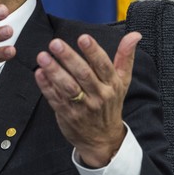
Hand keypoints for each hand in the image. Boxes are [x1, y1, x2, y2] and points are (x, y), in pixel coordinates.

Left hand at [34, 32, 141, 167]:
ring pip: (68, 87)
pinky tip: (39, 73)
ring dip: (54, 71)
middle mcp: (99, 95)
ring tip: (43, 57)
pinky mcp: (67, 114)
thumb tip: (134, 35)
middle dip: (69, 57)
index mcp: (112, 84)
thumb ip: (125, 56)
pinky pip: (55, 99)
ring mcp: (82, 106)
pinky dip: (46, 86)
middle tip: (56, 43)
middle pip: (83, 74)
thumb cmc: (111, 104)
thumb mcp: (122, 81)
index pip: (103, 65)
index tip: (83, 38)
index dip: (93, 51)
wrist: (103, 140)